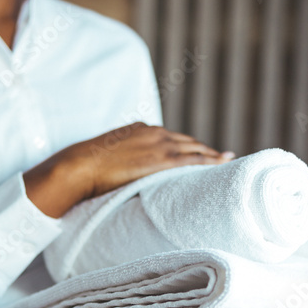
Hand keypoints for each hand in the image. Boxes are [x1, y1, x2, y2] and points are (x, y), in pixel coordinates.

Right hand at [23, 122, 231, 217]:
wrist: (80, 166)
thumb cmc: (86, 169)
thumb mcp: (106, 158)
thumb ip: (121, 161)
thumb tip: (119, 178)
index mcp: (140, 129)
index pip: (171, 137)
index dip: (187, 146)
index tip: (199, 152)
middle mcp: (154, 132)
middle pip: (188, 141)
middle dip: (204, 149)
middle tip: (222, 157)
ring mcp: (160, 144)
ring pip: (196, 148)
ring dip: (212, 154)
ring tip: (227, 160)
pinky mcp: (163, 159)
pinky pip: (195, 159)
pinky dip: (211, 160)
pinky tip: (224, 163)